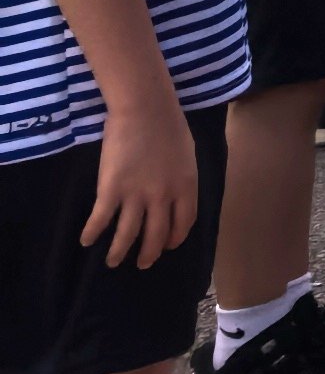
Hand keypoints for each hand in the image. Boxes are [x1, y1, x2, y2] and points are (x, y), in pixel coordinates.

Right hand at [82, 89, 198, 268]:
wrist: (146, 109)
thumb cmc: (169, 126)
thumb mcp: (187, 156)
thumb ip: (181, 179)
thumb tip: (174, 195)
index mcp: (186, 187)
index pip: (184, 223)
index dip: (175, 238)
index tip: (167, 246)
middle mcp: (163, 197)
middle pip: (157, 235)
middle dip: (148, 254)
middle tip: (141, 264)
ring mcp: (136, 195)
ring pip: (127, 234)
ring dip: (119, 252)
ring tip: (112, 262)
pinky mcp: (111, 190)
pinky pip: (101, 219)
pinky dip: (93, 233)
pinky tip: (87, 241)